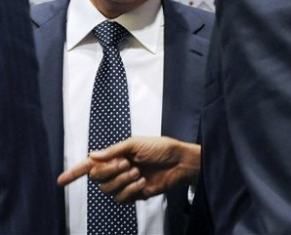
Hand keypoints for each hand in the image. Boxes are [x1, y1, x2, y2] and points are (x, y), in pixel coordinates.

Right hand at [57, 136, 199, 201]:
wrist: (178, 162)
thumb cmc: (159, 148)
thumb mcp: (135, 144)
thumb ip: (112, 151)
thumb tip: (91, 155)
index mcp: (116, 155)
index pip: (90, 164)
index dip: (75, 172)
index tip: (60, 181)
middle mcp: (117, 169)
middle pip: (97, 178)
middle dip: (110, 171)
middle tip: (128, 163)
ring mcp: (125, 183)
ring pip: (107, 190)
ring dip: (122, 180)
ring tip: (137, 171)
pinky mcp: (134, 195)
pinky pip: (121, 198)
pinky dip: (130, 190)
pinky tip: (142, 183)